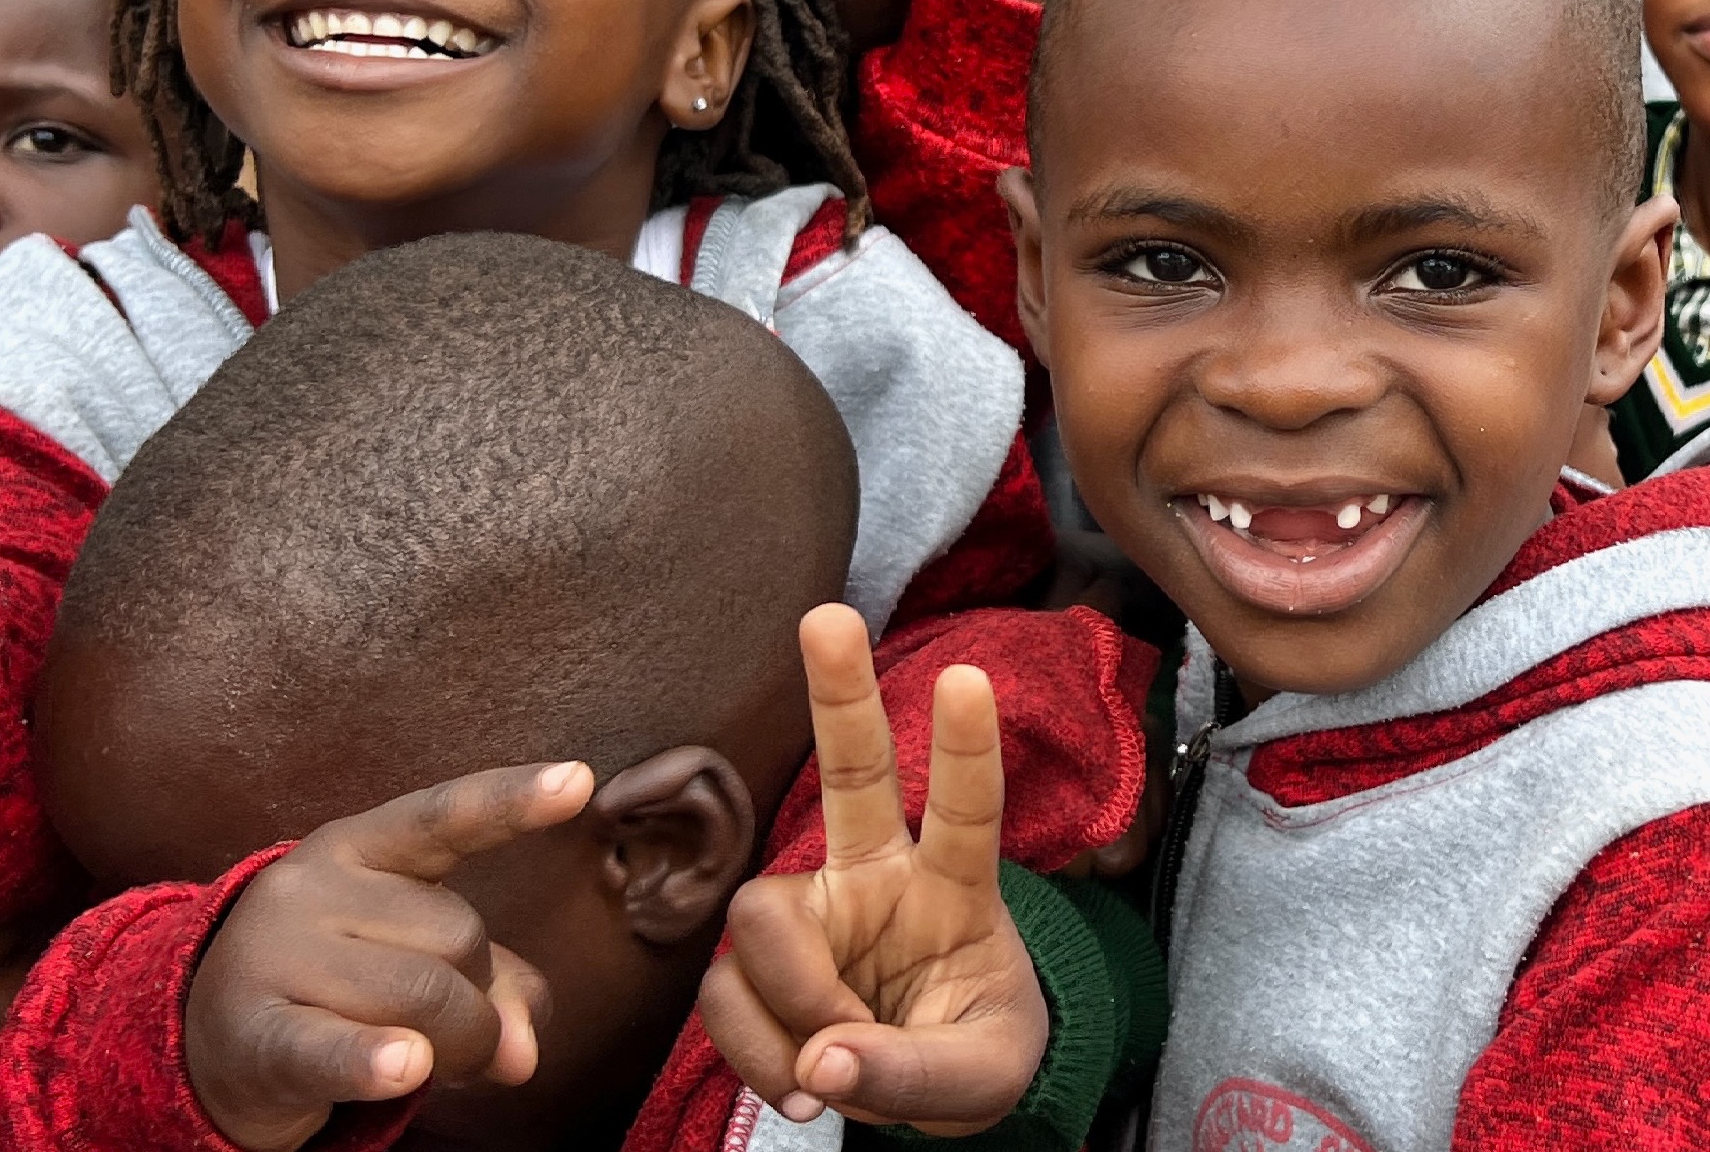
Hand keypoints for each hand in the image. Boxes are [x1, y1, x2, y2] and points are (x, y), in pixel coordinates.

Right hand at [184, 761, 595, 1151]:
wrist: (205, 1034)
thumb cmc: (336, 983)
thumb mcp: (412, 956)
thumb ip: (489, 984)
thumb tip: (522, 1052)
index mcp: (362, 845)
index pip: (446, 817)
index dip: (514, 801)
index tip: (580, 780)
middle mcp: (316, 883)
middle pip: (458, 936)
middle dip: (480, 1001)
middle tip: (453, 1039)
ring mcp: (278, 954)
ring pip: (421, 997)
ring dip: (451, 1048)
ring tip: (423, 1064)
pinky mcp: (255, 1033)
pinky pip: (328, 1047)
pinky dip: (372, 1061)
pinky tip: (404, 1066)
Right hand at [700, 605, 1045, 1134]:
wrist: (921, 1094)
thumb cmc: (970, 1050)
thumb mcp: (984, 1077)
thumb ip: (911, 1074)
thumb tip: (822, 1061)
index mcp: (955, 890)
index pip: (966, 812)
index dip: (965, 749)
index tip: (969, 678)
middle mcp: (877, 874)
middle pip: (854, 769)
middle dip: (841, 692)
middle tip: (829, 616)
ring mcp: (814, 910)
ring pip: (762, 918)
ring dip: (788, 1002)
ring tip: (826, 1072)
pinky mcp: (757, 960)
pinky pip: (725, 994)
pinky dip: (758, 1052)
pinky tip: (799, 1083)